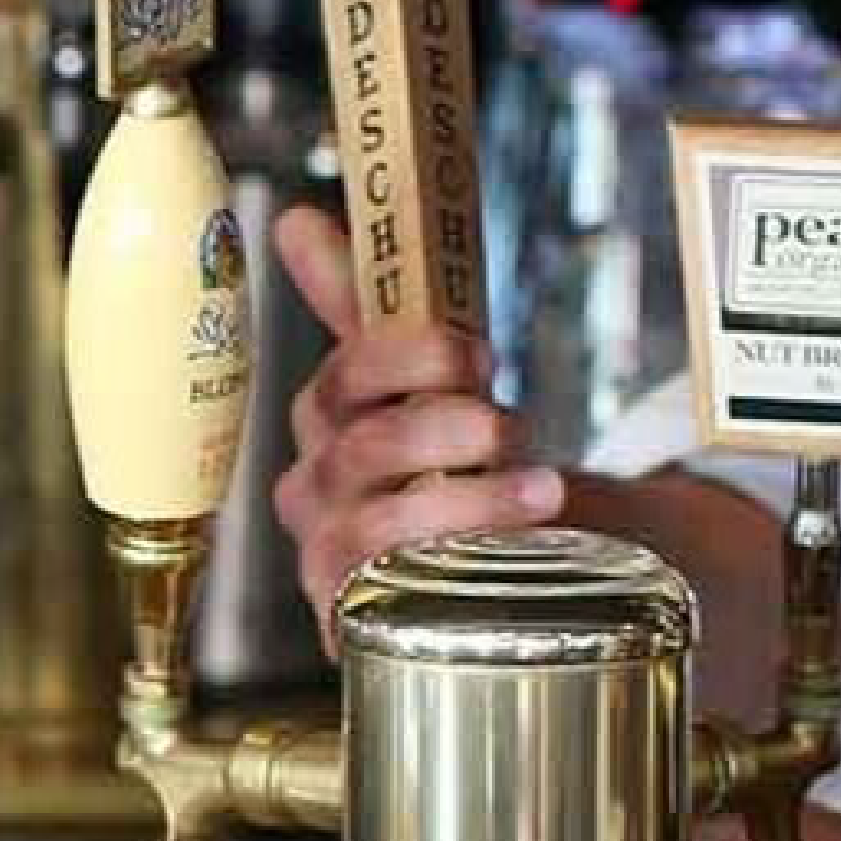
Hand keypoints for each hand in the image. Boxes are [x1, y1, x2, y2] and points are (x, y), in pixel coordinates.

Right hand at [270, 200, 561, 630]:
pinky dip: (460, 559)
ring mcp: (327, 557)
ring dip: (471, 500)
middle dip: (451, 430)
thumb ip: (365, 302)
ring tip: (543, 489)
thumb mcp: (423, 378)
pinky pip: (391, 588)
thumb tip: (297, 221)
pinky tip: (518, 546)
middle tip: (514, 427)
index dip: (413, 359)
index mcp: (325, 418)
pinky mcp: (352, 620)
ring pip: (379, 523)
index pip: (346, 375)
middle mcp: (314, 487)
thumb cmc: (453, 460)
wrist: (490, 565)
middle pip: (367, 447)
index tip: (479, 357)